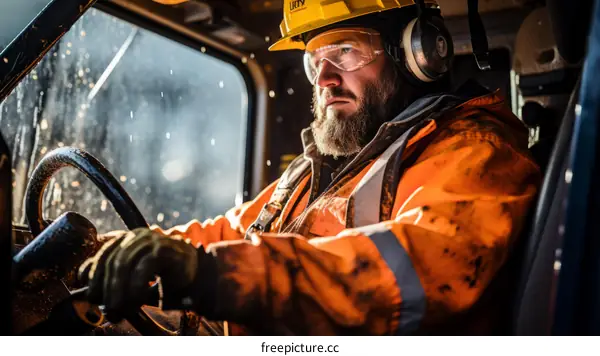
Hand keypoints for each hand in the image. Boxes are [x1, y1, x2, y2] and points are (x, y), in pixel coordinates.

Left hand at [78, 228, 215, 320]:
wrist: (197, 274)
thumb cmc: (165, 277)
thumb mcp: (135, 277)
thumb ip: (115, 278)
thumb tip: (88, 292)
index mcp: (127, 239)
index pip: (102, 255)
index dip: (93, 276)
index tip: (92, 297)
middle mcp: (137, 236)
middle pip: (112, 262)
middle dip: (107, 290)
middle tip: (110, 309)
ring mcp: (151, 240)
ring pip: (124, 264)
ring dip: (119, 291)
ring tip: (121, 309)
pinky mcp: (164, 248)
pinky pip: (143, 268)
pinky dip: (136, 287)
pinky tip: (137, 300)